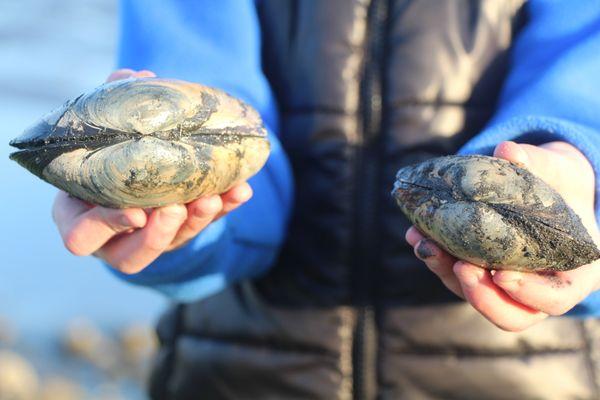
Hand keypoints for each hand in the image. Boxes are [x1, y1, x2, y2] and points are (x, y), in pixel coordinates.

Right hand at [52, 69, 252, 273]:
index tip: (134, 212)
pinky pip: (204, 226)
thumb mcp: (97, 138)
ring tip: (213, 198)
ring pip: (173, 243)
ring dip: (196, 221)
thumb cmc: (100, 155)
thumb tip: (135, 76)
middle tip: (175, 207)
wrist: (123, 174)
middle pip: (134, 255)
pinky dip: (224, 208)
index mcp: (81, 219)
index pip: (82, 238)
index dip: (106, 227)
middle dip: (159, 233)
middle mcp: (116, 238)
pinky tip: (240, 189)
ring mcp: (151, 239)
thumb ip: (110, 112)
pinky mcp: (181, 233)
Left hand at [406, 141, 599, 330]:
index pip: (554, 298)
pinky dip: (435, 256)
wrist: (545, 190)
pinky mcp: (477, 274)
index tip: (501, 273)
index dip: (528, 292)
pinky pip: (454, 275)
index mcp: (571, 274)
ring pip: (474, 296)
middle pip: (510, 314)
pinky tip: (417, 233)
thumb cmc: (559, 186)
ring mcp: (503, 287)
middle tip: (460, 266)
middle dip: (480, 294)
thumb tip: (508, 151)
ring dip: (445, 272)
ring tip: (423, 242)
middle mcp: (538, 290)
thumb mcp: (555, 172)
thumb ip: (536, 164)